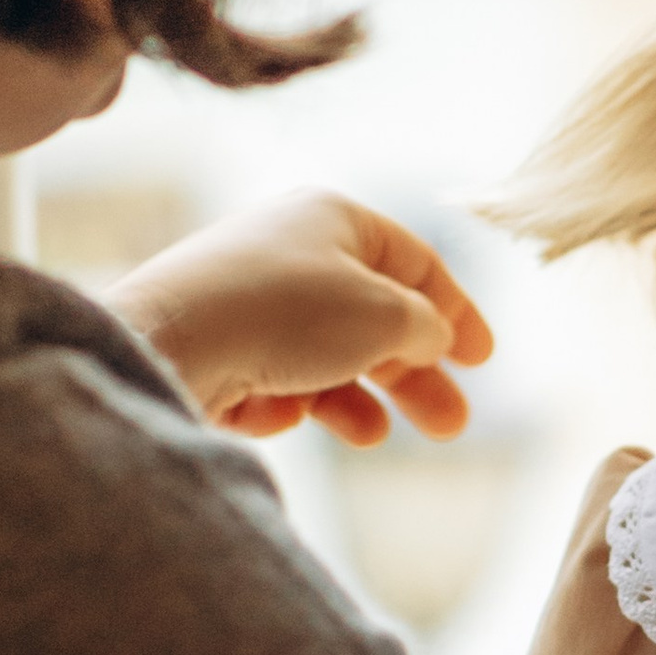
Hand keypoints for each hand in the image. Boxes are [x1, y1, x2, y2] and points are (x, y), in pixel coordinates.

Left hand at [109, 192, 494, 448]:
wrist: (173, 343)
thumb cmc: (288, 312)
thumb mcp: (385, 314)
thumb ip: (425, 327)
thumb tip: (430, 337)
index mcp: (333, 219)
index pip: (413, 261)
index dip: (456, 310)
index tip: (482, 360)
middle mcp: (289, 253)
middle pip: (372, 317)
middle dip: (413, 374)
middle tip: (451, 424)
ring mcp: (250, 303)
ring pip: (324, 356)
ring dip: (357, 398)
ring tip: (372, 435)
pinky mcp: (217, 351)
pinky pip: (273, 381)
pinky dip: (288, 402)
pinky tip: (282, 413)